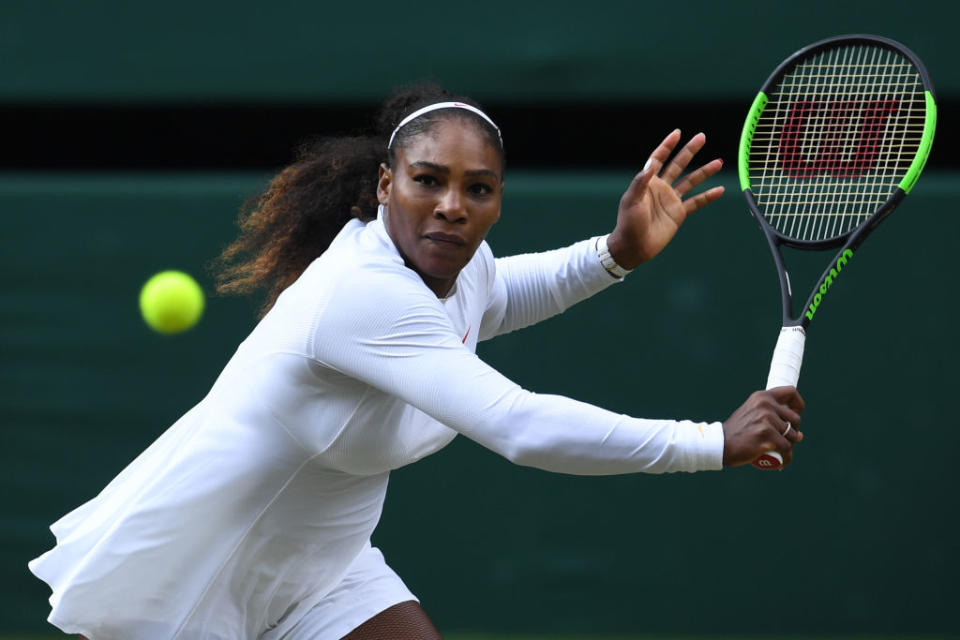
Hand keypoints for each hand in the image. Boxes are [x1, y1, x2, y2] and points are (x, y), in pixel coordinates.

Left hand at [607, 130, 723, 268]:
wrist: (634, 246)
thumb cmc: (628, 223)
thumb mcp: (631, 201)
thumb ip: (641, 182)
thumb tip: (651, 165)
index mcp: (648, 182)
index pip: (658, 159)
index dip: (667, 146)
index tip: (677, 133)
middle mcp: (661, 188)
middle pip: (678, 165)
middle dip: (690, 151)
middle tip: (702, 137)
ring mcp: (671, 200)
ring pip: (691, 181)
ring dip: (704, 172)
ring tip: (719, 162)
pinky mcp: (679, 213)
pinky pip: (696, 202)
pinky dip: (708, 196)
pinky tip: (720, 190)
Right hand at [722, 387, 805, 466]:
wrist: (720, 444)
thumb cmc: (737, 432)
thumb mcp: (751, 414)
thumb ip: (771, 417)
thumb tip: (800, 434)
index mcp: (762, 396)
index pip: (791, 392)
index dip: (798, 405)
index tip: (795, 416)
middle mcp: (765, 405)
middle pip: (796, 419)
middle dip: (794, 432)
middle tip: (784, 441)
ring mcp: (766, 420)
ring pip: (793, 435)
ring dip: (790, 446)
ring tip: (780, 452)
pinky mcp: (767, 435)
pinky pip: (786, 448)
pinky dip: (786, 457)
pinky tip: (781, 462)